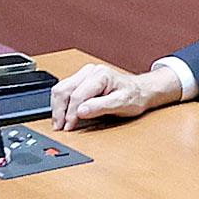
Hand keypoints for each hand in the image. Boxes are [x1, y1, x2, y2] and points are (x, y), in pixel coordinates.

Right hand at [48, 59, 175, 129]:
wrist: (140, 91)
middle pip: (64, 90)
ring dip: (57, 106)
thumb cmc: (134, 96)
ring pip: (61, 88)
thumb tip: (81, 111)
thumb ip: (101, 107)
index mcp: (100, 75)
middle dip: (59, 110)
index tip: (69, 127)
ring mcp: (84, 74)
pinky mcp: (81, 79)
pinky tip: (63, 113)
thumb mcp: (122, 104)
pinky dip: (61, 102)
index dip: (70, 113)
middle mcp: (90, 71)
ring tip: (59, 123)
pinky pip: (64, 89)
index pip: (77, 95)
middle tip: (59, 127)